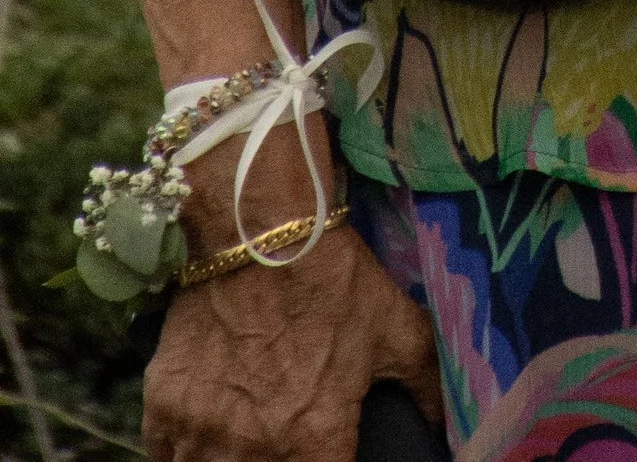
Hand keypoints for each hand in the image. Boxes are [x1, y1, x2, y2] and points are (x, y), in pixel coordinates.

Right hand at [143, 220, 440, 461]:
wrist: (257, 230)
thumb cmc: (332, 279)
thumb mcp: (397, 327)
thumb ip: (425, 385)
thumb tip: (442, 424)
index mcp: (314, 439)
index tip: (327, 458)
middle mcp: (251, 450)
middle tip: (286, 442)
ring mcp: (199, 433)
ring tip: (246, 442)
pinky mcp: (162, 408)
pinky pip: (165, 456)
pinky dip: (182, 452)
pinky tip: (205, 437)